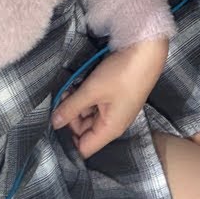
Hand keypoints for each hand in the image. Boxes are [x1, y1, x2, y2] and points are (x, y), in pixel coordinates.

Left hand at [51, 37, 168, 157]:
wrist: (146, 51)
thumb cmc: (122, 74)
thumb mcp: (92, 90)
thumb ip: (70, 108)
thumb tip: (54, 123)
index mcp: (110, 129)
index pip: (84, 148)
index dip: (67, 141)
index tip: (53, 125)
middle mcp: (112, 123)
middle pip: (83, 131)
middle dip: (69, 117)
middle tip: (59, 98)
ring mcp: (114, 109)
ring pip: (87, 115)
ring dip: (75, 104)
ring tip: (67, 88)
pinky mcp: (114, 97)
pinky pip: (94, 104)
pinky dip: (84, 97)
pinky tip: (77, 85)